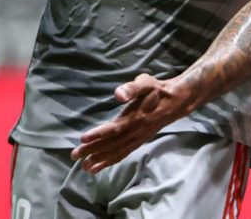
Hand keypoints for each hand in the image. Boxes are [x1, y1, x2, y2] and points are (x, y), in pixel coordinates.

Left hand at [71, 74, 189, 173]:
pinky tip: (99, 166)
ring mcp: (137, 138)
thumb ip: (132, 87)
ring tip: (84, 167)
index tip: (82, 139)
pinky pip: (123, 153)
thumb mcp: (146, 83)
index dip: (98, 135)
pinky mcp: (138, 141)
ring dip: (100, 159)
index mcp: (135, 117)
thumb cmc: (157, 89)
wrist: (176, 102)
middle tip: (74, 156)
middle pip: (111, 143)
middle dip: (92, 150)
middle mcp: (135, 131)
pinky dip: (111, 161)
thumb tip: (119, 94)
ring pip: (116, 151)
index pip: (114, 129)